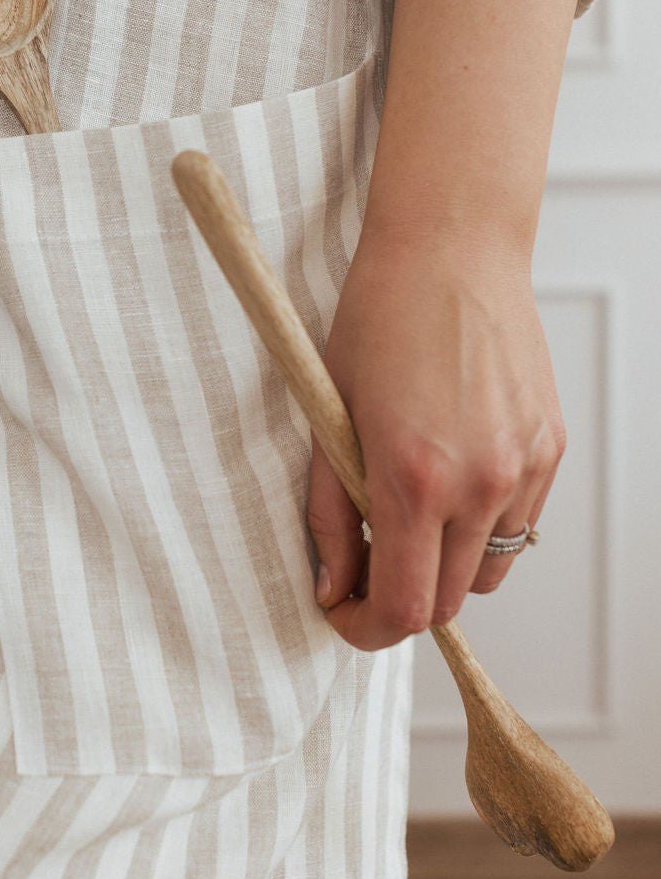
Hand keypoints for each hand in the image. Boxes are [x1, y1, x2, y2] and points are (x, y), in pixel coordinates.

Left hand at [306, 224, 565, 651]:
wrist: (451, 249)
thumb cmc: (378, 318)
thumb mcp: (330, 416)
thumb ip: (329, 513)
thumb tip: (332, 586)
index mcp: (415, 478)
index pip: (404, 610)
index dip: (366, 629)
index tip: (344, 614)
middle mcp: (481, 483)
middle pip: (448, 603)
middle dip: (400, 599)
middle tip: (364, 562)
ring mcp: (523, 467)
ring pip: (488, 569)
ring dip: (445, 564)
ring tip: (409, 510)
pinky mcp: (549, 447)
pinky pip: (519, 522)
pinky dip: (481, 523)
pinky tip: (450, 472)